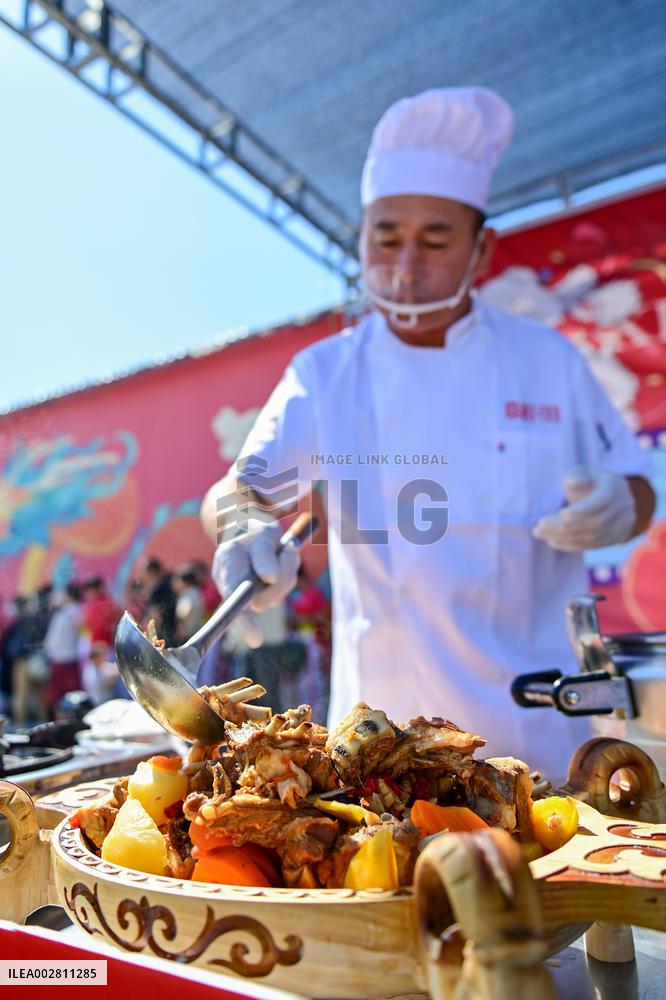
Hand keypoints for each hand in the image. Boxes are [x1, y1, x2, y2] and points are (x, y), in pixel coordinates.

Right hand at [211, 519, 299, 647]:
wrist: (250, 526)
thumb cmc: (253, 529)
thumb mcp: (259, 532)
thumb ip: (263, 553)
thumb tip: (270, 579)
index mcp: (227, 571)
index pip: (234, 601)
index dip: (244, 623)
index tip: (256, 640)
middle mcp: (238, 586)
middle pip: (264, 599)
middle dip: (282, 579)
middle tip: (287, 550)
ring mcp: (254, 590)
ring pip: (280, 589)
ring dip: (288, 566)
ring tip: (282, 546)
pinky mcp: (270, 589)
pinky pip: (288, 581)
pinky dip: (291, 565)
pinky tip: (283, 552)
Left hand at [532, 466, 635, 551]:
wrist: (610, 495)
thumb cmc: (589, 481)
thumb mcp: (583, 472)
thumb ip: (576, 476)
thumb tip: (570, 482)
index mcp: (615, 489)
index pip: (599, 503)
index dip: (580, 511)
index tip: (559, 515)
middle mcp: (623, 509)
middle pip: (594, 523)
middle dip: (564, 527)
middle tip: (539, 526)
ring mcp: (622, 526)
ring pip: (592, 538)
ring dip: (564, 537)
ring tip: (541, 533)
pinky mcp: (615, 539)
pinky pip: (592, 546)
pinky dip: (571, 545)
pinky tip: (552, 541)